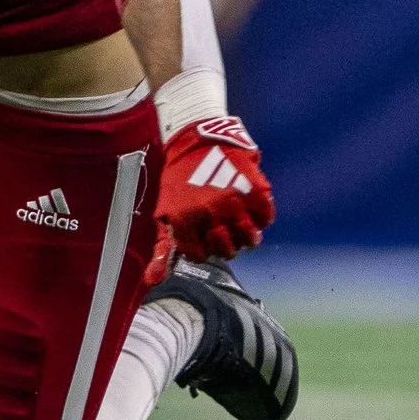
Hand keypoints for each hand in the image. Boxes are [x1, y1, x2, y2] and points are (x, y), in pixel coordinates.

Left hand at [154, 114, 274, 266]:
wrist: (199, 138)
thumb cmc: (178, 178)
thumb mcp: (165, 210)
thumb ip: (163, 247)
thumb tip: (152, 281)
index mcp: (186, 220)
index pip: (200, 255)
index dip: (201, 247)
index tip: (201, 235)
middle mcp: (212, 214)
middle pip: (227, 251)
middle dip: (223, 243)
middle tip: (221, 228)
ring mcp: (237, 203)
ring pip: (250, 240)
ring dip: (245, 234)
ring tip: (237, 221)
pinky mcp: (257, 192)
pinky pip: (266, 219)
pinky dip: (260, 217)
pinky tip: (248, 205)